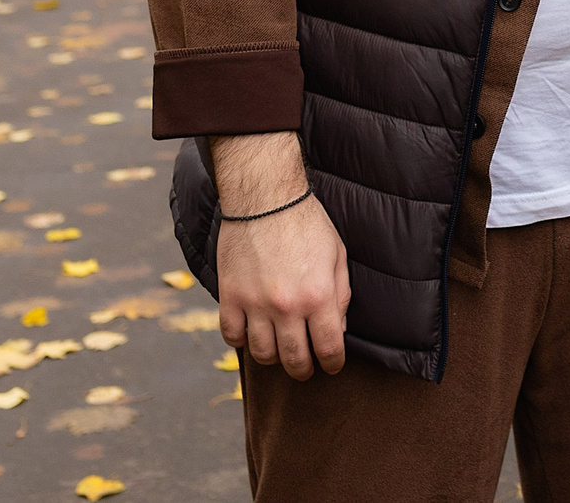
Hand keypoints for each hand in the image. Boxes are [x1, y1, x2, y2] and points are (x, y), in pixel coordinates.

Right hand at [211, 132, 349, 378]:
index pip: (329, 348)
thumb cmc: (307, 223)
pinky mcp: (229, 297)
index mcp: (319, 295)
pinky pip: (232, 337)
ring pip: (262, 354)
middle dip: (303, 369)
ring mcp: (255, 304)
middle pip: (294, 359)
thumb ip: (340, 295)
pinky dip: (242, 341)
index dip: (333, 363)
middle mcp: (287, 306)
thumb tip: (337, 328)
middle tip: (306, 368)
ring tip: (279, 350)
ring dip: (273, 357)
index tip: (332, 366)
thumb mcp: (337, 255)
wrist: (265, 199)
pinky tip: (252, 333)